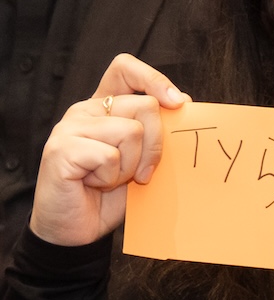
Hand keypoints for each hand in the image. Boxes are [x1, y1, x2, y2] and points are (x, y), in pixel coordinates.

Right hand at [31, 55, 190, 246]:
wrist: (77, 229)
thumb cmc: (111, 195)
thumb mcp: (143, 160)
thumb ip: (157, 132)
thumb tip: (186, 104)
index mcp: (103, 108)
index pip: (124, 69)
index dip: (154, 79)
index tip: (178, 103)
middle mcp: (84, 111)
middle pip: (145, 106)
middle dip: (155, 145)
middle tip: (139, 172)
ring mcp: (69, 128)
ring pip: (130, 131)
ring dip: (131, 166)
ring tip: (111, 179)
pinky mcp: (61, 149)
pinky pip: (109, 155)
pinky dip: (111, 177)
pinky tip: (94, 184)